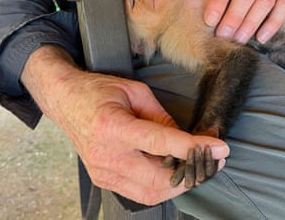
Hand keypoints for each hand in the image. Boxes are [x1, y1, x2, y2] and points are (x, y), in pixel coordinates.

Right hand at [21, 45, 228, 204]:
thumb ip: (161, 118)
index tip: (219, 148)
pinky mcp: (103, 179)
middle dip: (191, 173)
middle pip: (158, 179)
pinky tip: (171, 170)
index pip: (160, 144)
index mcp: (112, 127)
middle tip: (212, 159)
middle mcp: (106, 156)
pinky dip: (161, 185)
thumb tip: (184, 139)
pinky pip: (139, 193)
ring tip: (195, 165)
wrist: (65, 101)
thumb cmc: (98, 91)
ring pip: (151, 193)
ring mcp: (103, 172)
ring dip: (179, 183)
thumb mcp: (135, 92)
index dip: (193, 148)